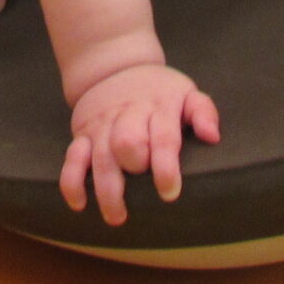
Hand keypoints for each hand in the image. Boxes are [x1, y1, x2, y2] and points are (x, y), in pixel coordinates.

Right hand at [60, 63, 219, 224]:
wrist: (114, 65)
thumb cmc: (159, 90)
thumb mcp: (186, 92)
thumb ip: (203, 112)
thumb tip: (212, 137)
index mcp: (159, 107)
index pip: (162, 137)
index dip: (165, 167)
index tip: (169, 193)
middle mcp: (128, 114)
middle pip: (126, 143)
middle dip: (133, 169)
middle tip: (143, 193)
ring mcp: (102, 124)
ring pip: (100, 156)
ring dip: (106, 190)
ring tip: (117, 217)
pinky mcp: (82, 133)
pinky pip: (72, 157)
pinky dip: (72, 181)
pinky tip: (79, 204)